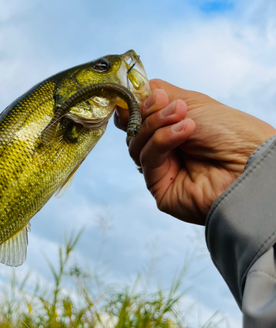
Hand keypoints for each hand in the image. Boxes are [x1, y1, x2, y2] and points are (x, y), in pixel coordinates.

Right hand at [115, 79, 275, 224]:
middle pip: (132, 130)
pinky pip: (146, 160)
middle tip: (172, 106)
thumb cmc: (231, 132)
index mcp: (168, 128)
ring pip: (136, 144)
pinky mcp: (158, 186)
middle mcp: (162, 149)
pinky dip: (161, 142)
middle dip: (149, 114)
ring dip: (157, 127)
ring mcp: (159, 169)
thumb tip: (131, 89)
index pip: (136, 116)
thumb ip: (159, 94)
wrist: (249, 162)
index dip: (133, 104)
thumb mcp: (191, 102)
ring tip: (186, 121)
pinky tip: (184, 132)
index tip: (140, 93)